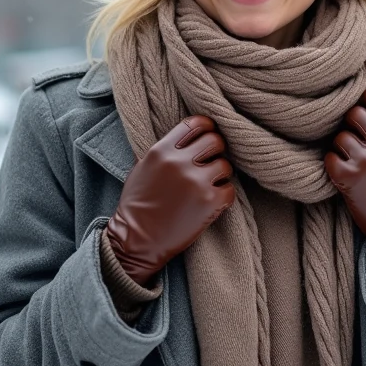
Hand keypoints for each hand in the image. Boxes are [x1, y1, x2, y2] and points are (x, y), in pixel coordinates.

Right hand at [105, 115, 234, 285]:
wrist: (136, 241)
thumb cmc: (137, 205)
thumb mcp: (143, 168)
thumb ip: (165, 150)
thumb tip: (187, 136)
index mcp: (162, 151)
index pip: (195, 124)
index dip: (207, 127)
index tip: (209, 134)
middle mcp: (180, 163)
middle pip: (215, 141)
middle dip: (215, 151)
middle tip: (209, 163)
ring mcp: (196, 182)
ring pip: (225, 165)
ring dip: (220, 175)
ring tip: (208, 186)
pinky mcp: (210, 202)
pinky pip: (230, 189)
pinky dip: (223, 195)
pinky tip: (210, 202)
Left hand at [324, 89, 365, 258]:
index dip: (365, 100)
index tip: (361, 107)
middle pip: (354, 114)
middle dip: (350, 123)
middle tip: (352, 137)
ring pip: (340, 136)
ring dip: (341, 147)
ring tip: (349, 160)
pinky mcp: (348, 178)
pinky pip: (329, 157)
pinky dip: (332, 163)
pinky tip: (342, 172)